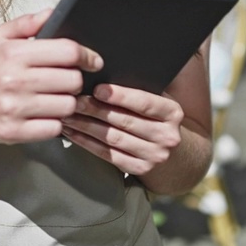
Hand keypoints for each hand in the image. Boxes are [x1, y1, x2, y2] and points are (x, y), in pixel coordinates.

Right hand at [0, 10, 102, 144]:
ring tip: (55, 97)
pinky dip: (54, 122)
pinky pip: (54, 128)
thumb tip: (54, 12)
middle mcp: (12, 80)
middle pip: (72, 80)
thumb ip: (27, 23)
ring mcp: (12, 108)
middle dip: (75, 80)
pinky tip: (44, 113)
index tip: (92, 60)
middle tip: (66, 80)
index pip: (67, 51)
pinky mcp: (13, 131)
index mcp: (12, 53)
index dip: (87, 55)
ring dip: (67, 102)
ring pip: (67, 106)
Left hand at [60, 84, 184, 176]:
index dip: (120, 96)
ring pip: (112, 138)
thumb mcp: (159, 103)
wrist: (178, 157)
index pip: (144, 103)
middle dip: (94, 109)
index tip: (98, 89)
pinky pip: (107, 154)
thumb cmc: (158, 120)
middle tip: (73, 100)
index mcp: (172, 113)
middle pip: (124, 121)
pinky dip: (86, 142)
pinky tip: (72, 132)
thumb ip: (139, 91)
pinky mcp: (139, 169)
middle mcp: (166, 136)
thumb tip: (102, 76)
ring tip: (67, 115)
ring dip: (85, 126)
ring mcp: (154, 156)